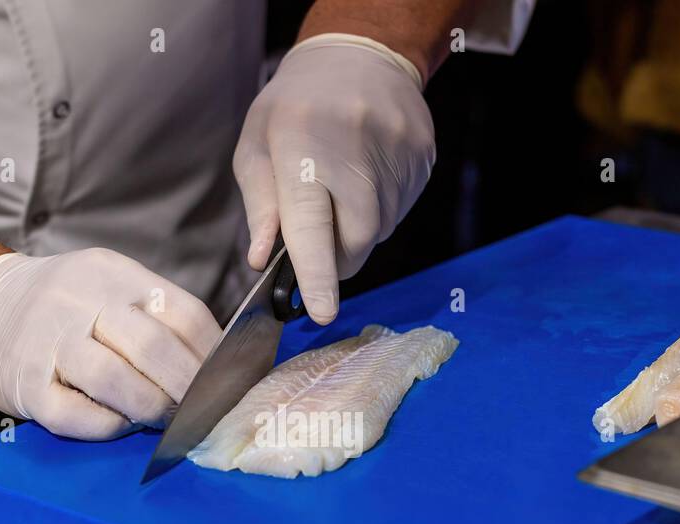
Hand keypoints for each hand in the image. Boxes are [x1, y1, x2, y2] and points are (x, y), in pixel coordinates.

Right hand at [0, 249, 219, 438]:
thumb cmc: (64, 307)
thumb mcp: (110, 287)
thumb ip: (158, 317)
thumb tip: (217, 365)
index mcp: (112, 274)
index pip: (182, 312)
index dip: (212, 355)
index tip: (224, 380)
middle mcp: (78, 302)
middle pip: (151, 346)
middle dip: (187, 388)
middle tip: (198, 409)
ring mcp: (47, 343)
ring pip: (113, 380)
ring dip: (150, 408)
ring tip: (164, 419)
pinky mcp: (25, 386)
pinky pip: (76, 415)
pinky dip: (109, 426)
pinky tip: (119, 423)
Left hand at [233, 33, 434, 324]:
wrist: (359, 54)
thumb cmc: (294, 107)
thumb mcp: (257, 147)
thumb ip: (260, 206)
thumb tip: (261, 260)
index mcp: (302, 146)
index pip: (311, 225)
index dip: (316, 274)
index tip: (321, 312)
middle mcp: (354, 150)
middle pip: (357, 240)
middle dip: (338, 258)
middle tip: (322, 243)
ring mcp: (396, 153)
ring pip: (380, 230)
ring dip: (358, 231)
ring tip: (343, 190)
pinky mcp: (422, 157)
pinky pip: (401, 209)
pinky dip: (380, 210)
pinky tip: (366, 176)